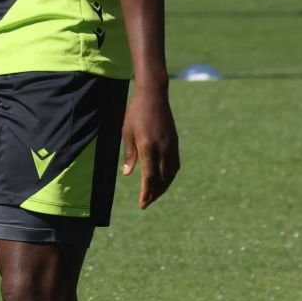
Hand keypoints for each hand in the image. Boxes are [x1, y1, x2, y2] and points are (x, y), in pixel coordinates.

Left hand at [121, 89, 179, 208]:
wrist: (154, 96)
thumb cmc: (136, 113)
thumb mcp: (127, 132)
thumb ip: (129, 154)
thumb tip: (126, 174)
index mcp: (148, 147)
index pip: (149, 177)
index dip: (146, 192)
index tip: (142, 204)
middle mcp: (163, 149)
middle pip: (162, 179)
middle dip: (155, 193)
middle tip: (147, 203)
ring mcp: (171, 146)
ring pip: (171, 173)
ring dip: (163, 186)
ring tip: (155, 194)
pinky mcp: (175, 143)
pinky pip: (175, 164)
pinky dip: (170, 175)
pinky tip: (164, 180)